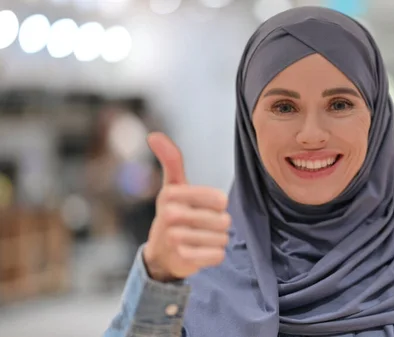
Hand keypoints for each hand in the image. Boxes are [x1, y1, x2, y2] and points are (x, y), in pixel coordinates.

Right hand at [142, 132, 229, 281]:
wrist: (160, 254)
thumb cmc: (173, 214)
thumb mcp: (172, 187)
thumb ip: (171, 161)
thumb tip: (154, 135)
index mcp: (172, 195)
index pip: (219, 199)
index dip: (219, 205)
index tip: (206, 207)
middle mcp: (171, 215)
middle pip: (223, 220)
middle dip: (219, 225)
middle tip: (202, 227)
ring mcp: (175, 239)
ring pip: (222, 238)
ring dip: (217, 240)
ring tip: (200, 240)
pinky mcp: (183, 259)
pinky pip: (217, 255)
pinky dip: (214, 255)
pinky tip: (200, 253)